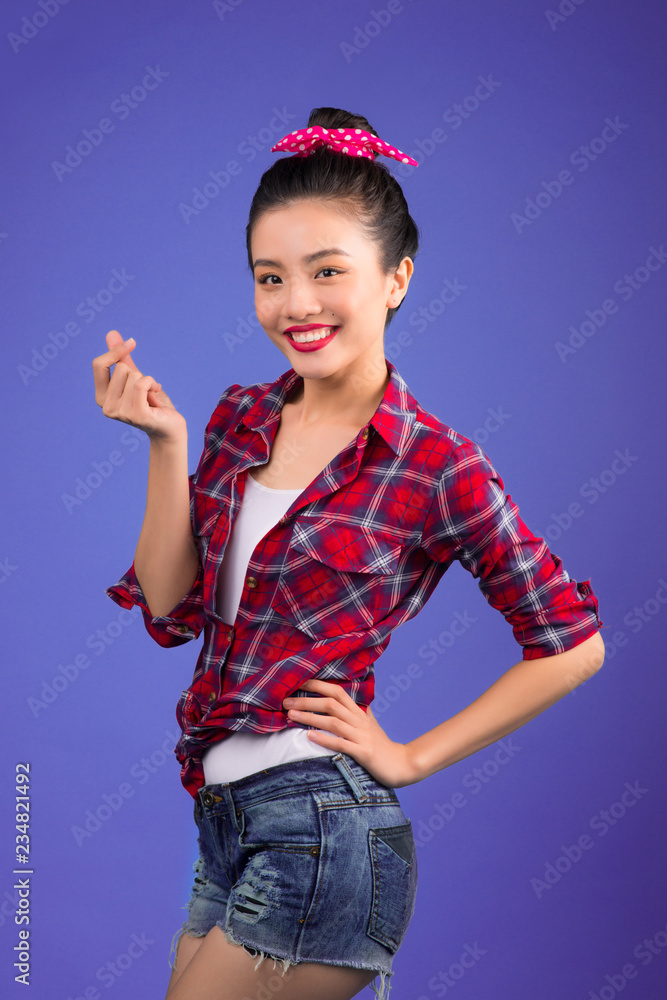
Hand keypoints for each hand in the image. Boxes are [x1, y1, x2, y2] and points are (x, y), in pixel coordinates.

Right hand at [92, 330, 185, 441]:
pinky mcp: (136, 414)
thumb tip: (112, 333)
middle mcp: (106, 407)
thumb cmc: (152, 403)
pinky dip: (153, 384)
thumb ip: (122, 358)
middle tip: (145, 391)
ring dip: (148, 381)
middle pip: (121, 368)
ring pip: (134, 375)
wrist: (169, 426)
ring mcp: (120, 412)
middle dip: (138, 373)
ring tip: (151, 395)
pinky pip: (142, 383)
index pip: (98, 364)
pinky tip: (155, 395)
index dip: (116, 351)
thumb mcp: (135, 377)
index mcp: (101, 397)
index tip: (132, 343)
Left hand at [283, 679, 419, 787]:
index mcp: (359, 713)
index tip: (298, 682)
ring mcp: (361, 736)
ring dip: (310, 717)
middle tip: (286, 701)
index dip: (318, 685)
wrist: (402, 764)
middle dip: (307, 700)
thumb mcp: (370, 724)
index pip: (337, 692)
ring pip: (333, 722)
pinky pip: (342, 744)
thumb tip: (349, 700)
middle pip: (331, 704)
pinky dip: (325, 739)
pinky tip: (309, 736)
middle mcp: (359, 721)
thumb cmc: (382, 745)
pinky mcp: (363, 753)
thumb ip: (359, 711)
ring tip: (291, 715)